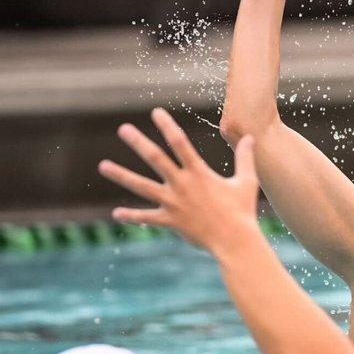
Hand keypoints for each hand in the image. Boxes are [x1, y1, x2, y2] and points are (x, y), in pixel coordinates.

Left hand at [99, 108, 259, 253]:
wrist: (234, 241)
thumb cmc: (242, 211)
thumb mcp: (246, 181)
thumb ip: (244, 157)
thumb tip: (250, 137)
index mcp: (199, 173)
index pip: (180, 143)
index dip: (167, 126)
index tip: (156, 112)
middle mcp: (182, 185)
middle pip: (156, 159)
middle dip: (138, 143)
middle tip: (123, 129)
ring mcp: (173, 203)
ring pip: (142, 186)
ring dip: (121, 175)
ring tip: (103, 165)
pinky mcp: (170, 221)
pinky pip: (146, 218)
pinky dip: (132, 216)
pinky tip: (116, 213)